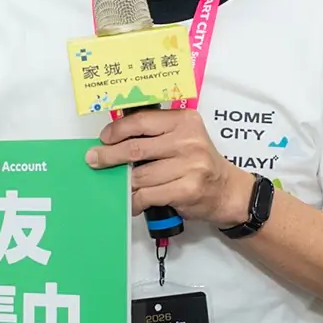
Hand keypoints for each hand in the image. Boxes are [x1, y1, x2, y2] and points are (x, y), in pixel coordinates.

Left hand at [85, 107, 246, 227]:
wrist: (228, 191)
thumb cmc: (200, 163)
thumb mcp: (184, 138)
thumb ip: (156, 134)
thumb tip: (115, 139)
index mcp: (185, 121)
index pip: (142, 121)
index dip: (117, 130)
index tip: (104, 138)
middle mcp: (188, 141)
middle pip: (136, 148)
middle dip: (110, 156)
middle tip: (94, 160)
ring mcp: (189, 166)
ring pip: (140, 175)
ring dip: (124, 183)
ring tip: (118, 185)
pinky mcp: (186, 189)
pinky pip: (148, 195)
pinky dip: (135, 201)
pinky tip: (132, 202)